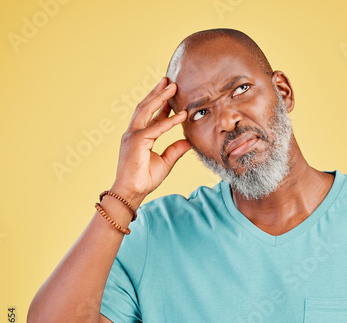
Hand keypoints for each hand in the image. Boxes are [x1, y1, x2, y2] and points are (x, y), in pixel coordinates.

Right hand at [111, 77, 190, 207]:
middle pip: (146, 107)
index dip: (162, 105)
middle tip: (169, 80)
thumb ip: (175, 150)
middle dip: (158, 92)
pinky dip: (168, 121)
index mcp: (139, 136)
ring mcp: (132, 136)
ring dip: (160, 97)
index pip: (151, 116)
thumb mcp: (165, 162)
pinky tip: (181, 115)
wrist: (131, 193)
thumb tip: (189, 142)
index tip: (172, 94)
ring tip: (172, 86)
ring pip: (146, 110)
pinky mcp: (136, 142)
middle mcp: (133, 133)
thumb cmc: (144, 179)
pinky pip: (155, 128)